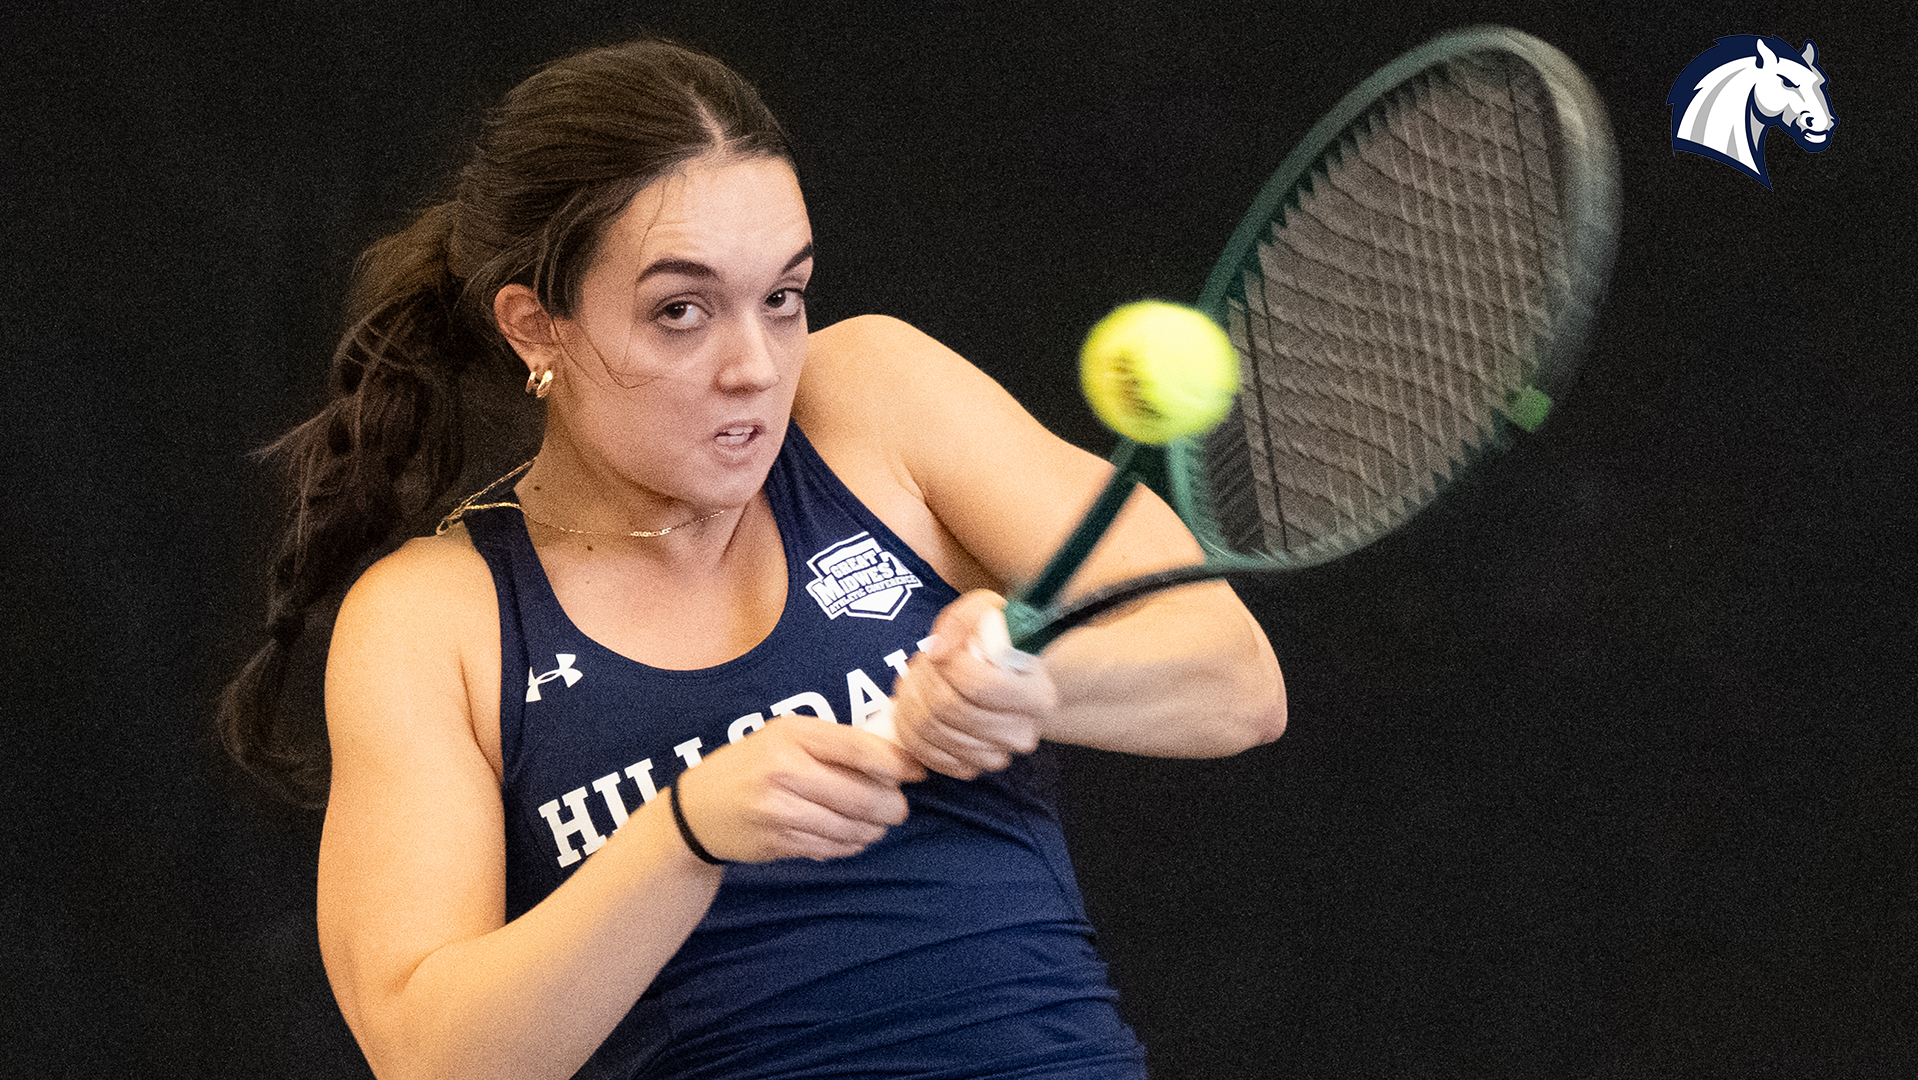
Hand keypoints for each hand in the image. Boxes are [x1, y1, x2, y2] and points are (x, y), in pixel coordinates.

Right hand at [674, 714, 925, 862]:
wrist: (697, 809)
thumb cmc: (753, 765)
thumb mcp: (786, 737)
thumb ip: (834, 743)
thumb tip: (896, 760)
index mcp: (794, 734)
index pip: (862, 749)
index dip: (898, 764)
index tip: (917, 773)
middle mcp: (785, 770)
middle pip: (863, 796)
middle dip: (892, 807)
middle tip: (898, 809)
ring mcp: (779, 809)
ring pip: (852, 827)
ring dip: (873, 830)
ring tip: (875, 824)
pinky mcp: (777, 841)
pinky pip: (832, 848)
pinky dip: (850, 845)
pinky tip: (849, 837)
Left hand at [888, 591, 1058, 778]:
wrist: (1004, 676)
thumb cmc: (996, 641)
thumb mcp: (987, 611)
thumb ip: (963, 619)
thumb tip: (938, 652)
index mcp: (1038, 696)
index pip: (980, 686)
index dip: (947, 665)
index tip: (938, 649)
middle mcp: (1022, 733)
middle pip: (951, 710)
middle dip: (923, 681)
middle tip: (919, 664)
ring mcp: (997, 756)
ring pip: (934, 732)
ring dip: (910, 702)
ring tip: (915, 681)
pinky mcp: (971, 768)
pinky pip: (928, 756)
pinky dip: (909, 731)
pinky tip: (912, 708)